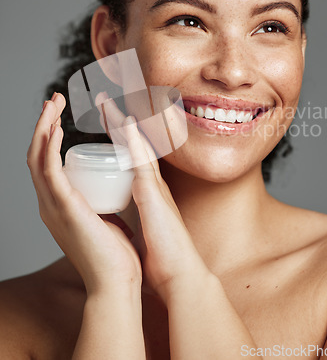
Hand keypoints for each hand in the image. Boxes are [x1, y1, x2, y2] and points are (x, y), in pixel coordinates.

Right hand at [27, 93, 141, 295]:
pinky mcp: (63, 207)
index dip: (48, 138)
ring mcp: (52, 206)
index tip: (58, 116)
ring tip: (52, 103)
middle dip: (42, 125)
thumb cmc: (113, 255)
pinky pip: (48, 170)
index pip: (46, 164)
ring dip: (42, 127)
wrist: (117, 281)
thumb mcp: (102, 220)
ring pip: (37, 157)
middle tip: (52, 100)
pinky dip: (48, 146)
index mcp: (59, 206)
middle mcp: (49, 204)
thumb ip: (98, 207)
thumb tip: (105, 195)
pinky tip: (53, 128)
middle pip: (36, 155)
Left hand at [96, 94, 210, 304]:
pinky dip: (133, 138)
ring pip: (136, 144)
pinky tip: (125, 121)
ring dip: (120, 120)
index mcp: (147, 190)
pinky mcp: (153, 192)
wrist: (179, 274)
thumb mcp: (146, 229)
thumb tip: (129, 217)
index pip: (129, 155)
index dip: (118, 135)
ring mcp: (154, 184)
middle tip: (102, 99)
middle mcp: (151, 182)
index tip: (107, 119)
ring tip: (105, 100)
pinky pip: (141, 159)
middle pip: (132, 143)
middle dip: (116, 119)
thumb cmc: (163, 258)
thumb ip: (140, 217)